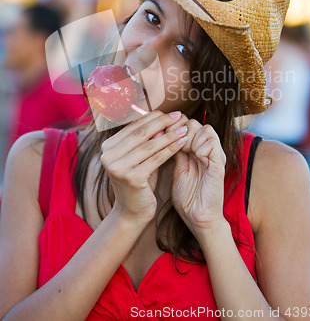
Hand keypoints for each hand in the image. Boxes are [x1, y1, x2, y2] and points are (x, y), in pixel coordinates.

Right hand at [100, 110, 187, 224]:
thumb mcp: (138, 158)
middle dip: (162, 122)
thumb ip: (145, 140)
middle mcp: (108, 156)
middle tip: (179, 115)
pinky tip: (183, 142)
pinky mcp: (132, 178)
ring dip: (170, 135)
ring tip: (185, 128)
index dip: (153, 117)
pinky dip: (171, 148)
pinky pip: (157, 158)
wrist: (131, 212)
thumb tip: (162, 118)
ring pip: (150, 145)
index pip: (133, 126)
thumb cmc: (138, 181)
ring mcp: (118, 167)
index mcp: (107, 147)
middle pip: (141, 133)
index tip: (170, 112)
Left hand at [171, 119, 226, 236]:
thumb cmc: (187, 196)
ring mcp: (215, 155)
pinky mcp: (219, 164)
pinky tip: (196, 157)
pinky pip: (212, 143)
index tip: (164, 138)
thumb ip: (175, 150)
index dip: (174, 127)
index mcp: (197, 149)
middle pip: (194, 123)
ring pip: (205, 128)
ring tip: (187, 153)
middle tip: (176, 147)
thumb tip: (164, 131)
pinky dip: (201, 146)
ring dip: (191, 138)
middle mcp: (208, 150)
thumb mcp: (178, 167)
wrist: (197, 217)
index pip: (187, 124)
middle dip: (181, 131)